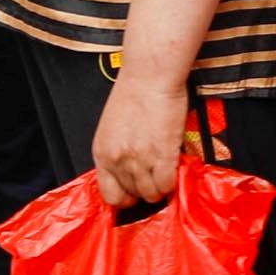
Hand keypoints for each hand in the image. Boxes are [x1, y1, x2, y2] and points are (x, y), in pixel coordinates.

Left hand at [90, 66, 189, 207]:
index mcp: (102, 153)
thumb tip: (129, 171)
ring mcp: (139, 160)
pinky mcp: (162, 156)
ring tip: (164, 174)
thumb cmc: (133, 93)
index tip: (134, 193)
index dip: (124, 198)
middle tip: (154, 179)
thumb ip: (118, 151)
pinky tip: (173, 170)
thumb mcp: (112, 128)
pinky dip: (172, 183)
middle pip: (132, 196)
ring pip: (151, 194)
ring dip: (160, 188)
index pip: (109, 195)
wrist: (149, 76)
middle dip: (144, 191)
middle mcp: (118, 160)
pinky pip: (167, 185)